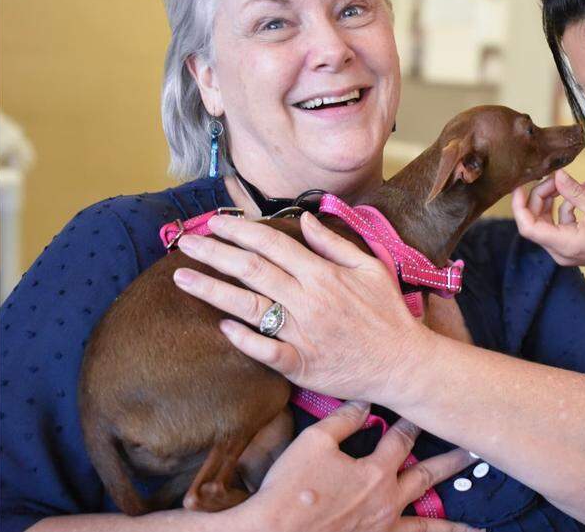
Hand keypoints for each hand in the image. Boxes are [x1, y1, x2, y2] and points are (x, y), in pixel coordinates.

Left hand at [173, 211, 430, 402]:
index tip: (214, 223)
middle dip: (214, 254)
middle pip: (251, 270)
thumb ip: (334, 243)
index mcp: (323, 274)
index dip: (240, 231)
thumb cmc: (388, 314)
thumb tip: (305, 220)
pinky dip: (243, 340)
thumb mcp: (371, 267)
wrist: (402, 363)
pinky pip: (265, 352)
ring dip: (212, 290)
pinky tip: (220, 327)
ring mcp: (302, 333)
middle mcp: (307, 300)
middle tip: (184, 243)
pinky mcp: (301, 364)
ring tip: (182, 277)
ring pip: (248, 307)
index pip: (272, 244)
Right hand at [234, 400, 480, 531]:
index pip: (401, 439)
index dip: (411, 422)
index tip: (424, 407)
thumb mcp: (314, 442)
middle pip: (427, 476)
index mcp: (376, 472)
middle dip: (452, 462)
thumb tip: (365, 402)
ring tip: (477, 526)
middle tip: (475, 451)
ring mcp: (382, 529)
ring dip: (453, 524)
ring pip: (427, 525)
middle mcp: (387, 502)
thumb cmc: (291, 488)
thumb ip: (343, 420)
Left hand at [511, 169, 584, 278]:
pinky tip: (582, 191)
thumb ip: (574, 192)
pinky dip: (566, 206)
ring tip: (569, 182)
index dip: (519, 206)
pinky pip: (560, 224)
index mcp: (565, 244)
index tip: (520, 186)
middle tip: (555, 177)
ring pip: (546, 221)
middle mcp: (560, 251)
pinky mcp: (572, 245)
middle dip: (540, 196)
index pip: (528, 227)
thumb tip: (557, 175)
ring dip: (553, 199)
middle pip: (535, 221)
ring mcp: (565, 250)